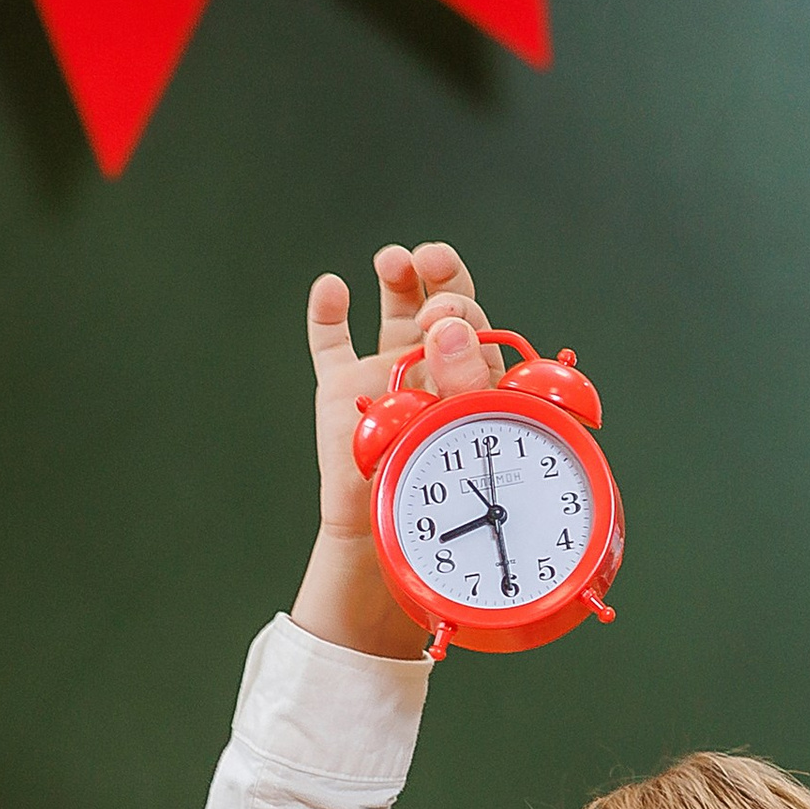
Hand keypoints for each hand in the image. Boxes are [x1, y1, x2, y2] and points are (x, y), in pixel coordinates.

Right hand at [291, 242, 506, 655]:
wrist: (388, 548)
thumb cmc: (444, 506)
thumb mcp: (467, 440)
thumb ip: (466, 382)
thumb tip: (446, 323)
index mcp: (477, 384)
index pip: (480, 327)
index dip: (466, 307)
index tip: (447, 315)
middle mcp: (435, 372)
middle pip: (444, 304)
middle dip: (441, 280)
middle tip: (431, 270)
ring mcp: (386, 374)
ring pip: (395, 309)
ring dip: (400, 275)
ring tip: (396, 260)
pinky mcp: (342, 387)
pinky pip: (332, 340)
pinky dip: (329, 311)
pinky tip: (334, 287)